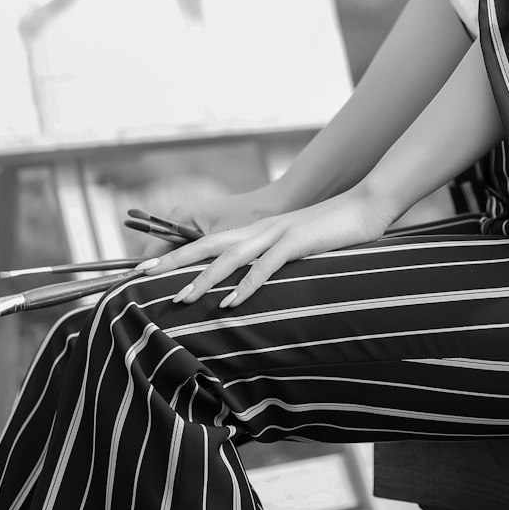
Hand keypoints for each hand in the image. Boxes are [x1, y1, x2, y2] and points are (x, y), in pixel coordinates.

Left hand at [137, 184, 395, 309]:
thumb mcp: (296, 247)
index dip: (177, 255)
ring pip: (231, 257)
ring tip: (181, 299)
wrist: (366, 206)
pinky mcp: (297, 242)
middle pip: (207, 246)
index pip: (207, 243)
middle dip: (173, 262)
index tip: (146, 269)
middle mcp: (259, 230)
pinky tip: (232, 303)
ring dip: (204, 279)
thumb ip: (273, 261)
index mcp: (256, 232)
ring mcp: (277, 234)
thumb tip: (251, 287)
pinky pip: (266, 266)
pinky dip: (247, 285)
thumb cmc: (332, 231)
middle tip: (142, 277)